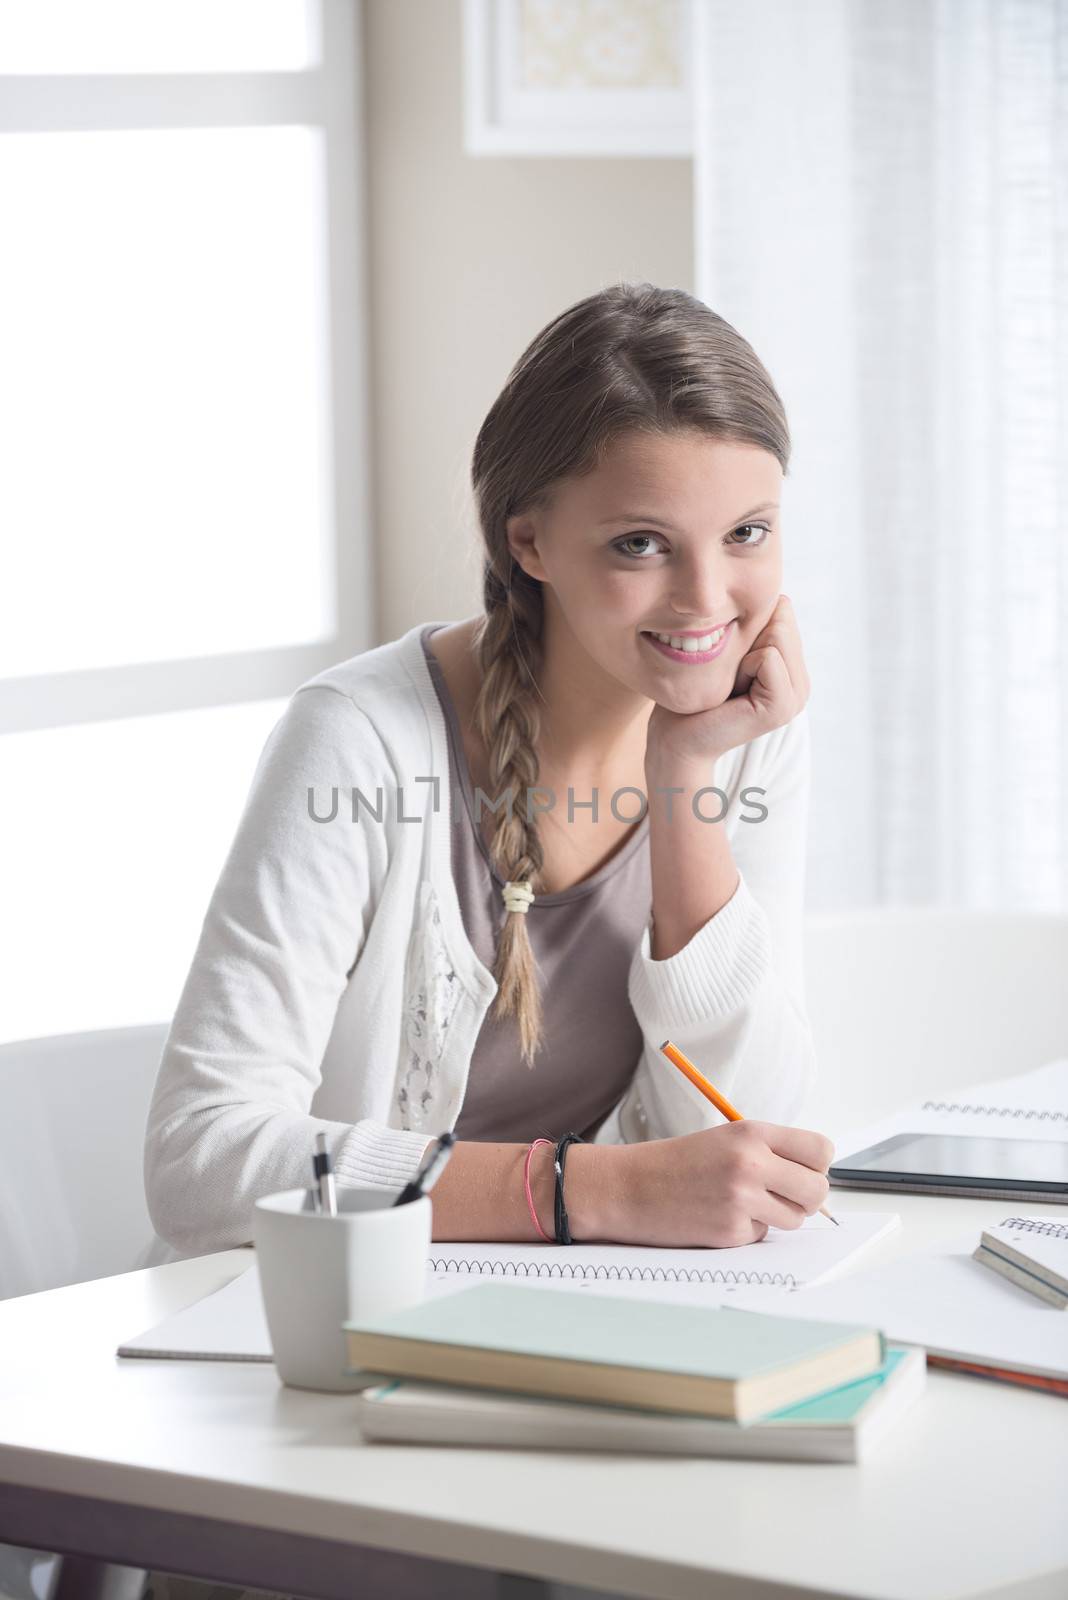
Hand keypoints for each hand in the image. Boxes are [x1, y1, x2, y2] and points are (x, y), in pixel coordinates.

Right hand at [612, 1119, 833, 1248]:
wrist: (628, 1187)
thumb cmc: (677, 1163)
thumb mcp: (726, 1140)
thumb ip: (770, 1153)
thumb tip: (815, 1179)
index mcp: (752, 1133)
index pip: (820, 1150)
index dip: (816, 1164)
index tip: (803, 1170)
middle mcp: (751, 1164)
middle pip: (818, 1189)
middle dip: (807, 1197)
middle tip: (785, 1195)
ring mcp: (741, 1200)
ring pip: (796, 1217)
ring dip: (777, 1216)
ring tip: (744, 1203)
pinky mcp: (731, 1232)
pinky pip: (762, 1236)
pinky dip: (747, 1230)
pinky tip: (719, 1216)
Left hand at [645, 594, 810, 767]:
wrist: (676, 734)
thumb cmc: (696, 690)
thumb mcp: (731, 648)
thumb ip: (759, 625)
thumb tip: (781, 597)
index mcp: (793, 669)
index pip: (783, 611)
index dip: (748, 625)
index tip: (731, 659)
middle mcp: (801, 684)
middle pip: (783, 620)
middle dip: (748, 638)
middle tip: (730, 673)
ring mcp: (796, 698)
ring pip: (777, 635)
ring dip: (744, 653)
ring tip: (731, 682)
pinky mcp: (782, 707)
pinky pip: (769, 657)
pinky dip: (744, 666)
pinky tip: (733, 691)